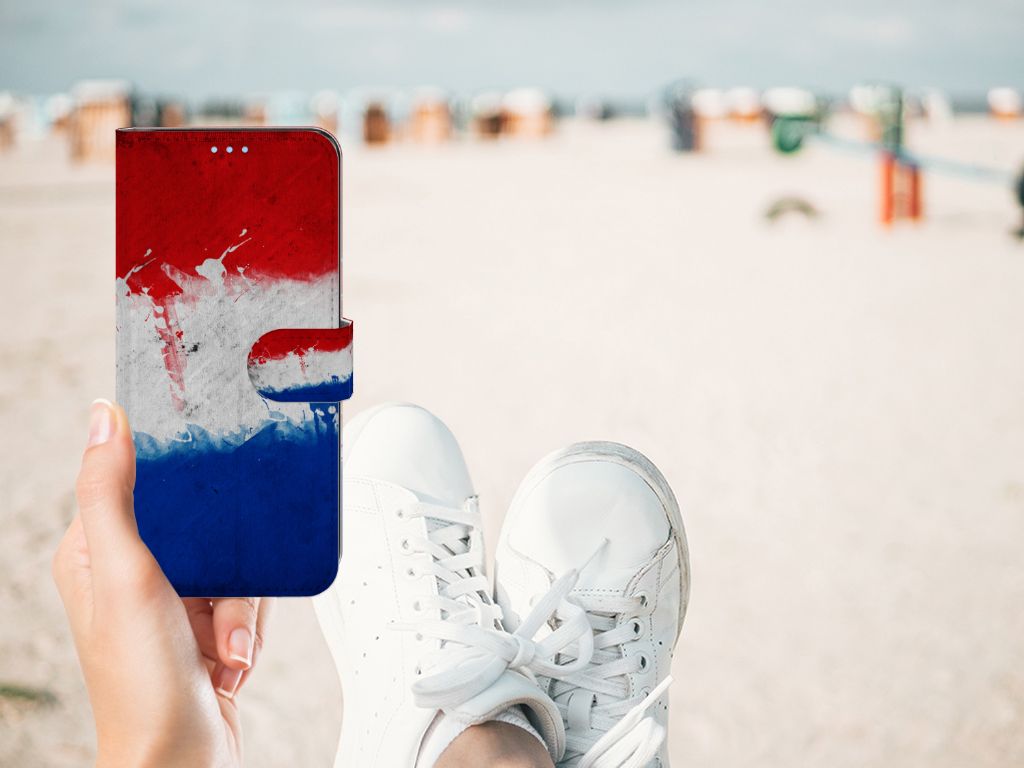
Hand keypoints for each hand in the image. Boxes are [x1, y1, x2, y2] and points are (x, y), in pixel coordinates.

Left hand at [52, 400, 270, 767]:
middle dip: (227, 565)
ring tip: (226, 641)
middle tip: (222, 596)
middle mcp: (132, 572)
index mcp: (95, 552)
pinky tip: (232, 655)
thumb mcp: (126, 575)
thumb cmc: (142, 684)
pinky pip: (248, 595)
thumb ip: (110, 494)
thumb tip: (103, 418)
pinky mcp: (205, 623)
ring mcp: (171, 600)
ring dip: (241, 605)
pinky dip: (249, 625)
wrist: (183, 759)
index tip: (208, 474)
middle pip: (202, 522)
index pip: (137, 482)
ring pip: (233, 559)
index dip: (178, 479)